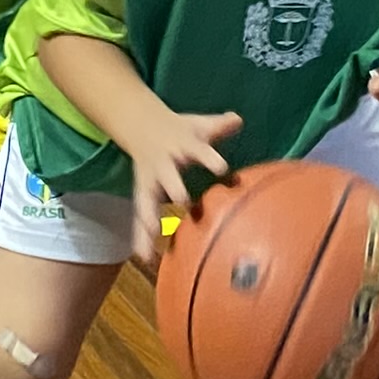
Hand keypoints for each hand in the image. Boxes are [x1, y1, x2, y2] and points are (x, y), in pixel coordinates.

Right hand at [125, 106, 242, 258]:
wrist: (143, 126)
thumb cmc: (180, 131)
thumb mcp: (199, 125)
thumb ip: (218, 125)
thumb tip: (237, 119)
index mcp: (181, 147)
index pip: (198, 150)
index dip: (209, 158)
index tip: (222, 168)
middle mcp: (163, 166)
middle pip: (168, 178)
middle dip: (175, 189)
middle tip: (184, 202)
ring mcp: (150, 183)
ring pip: (147, 203)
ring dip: (149, 221)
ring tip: (151, 241)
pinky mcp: (143, 197)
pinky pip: (140, 219)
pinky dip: (141, 239)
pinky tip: (143, 259)